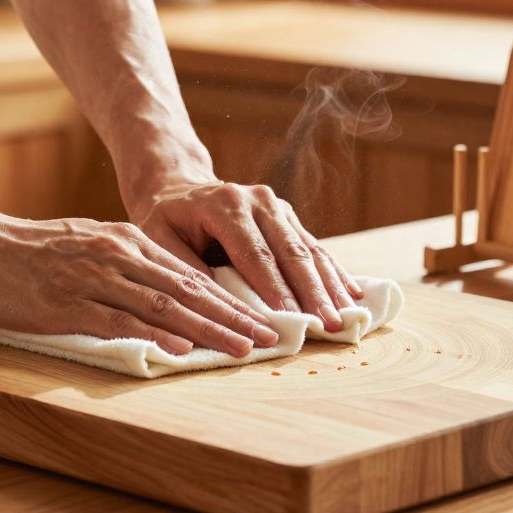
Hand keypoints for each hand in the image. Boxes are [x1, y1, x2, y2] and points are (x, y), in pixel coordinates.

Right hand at [0, 209, 279, 356]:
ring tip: (242, 346)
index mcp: (125, 242)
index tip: (262, 320)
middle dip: (234, 315)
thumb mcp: (85, 248)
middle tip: (270, 337)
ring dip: (209, 327)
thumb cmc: (25, 253)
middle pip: (188, 289)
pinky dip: (154, 333)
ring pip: (164, 303)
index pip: (190, 274)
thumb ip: (122, 267)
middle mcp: (117, 255)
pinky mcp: (66, 301)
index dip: (230, 300)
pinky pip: (118, 319)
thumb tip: (162, 295)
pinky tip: (181, 348)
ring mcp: (93, 277)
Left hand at [129, 181, 363, 331]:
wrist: (178, 188)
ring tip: (347, 317)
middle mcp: (257, 201)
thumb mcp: (158, 239)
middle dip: (313, 292)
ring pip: (309, 249)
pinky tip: (353, 294)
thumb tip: (217, 305)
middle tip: (331, 324)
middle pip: (291, 252)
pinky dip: (334, 272)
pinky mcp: (288, 217)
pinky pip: (315, 246)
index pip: (256, 255)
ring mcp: (277, 207)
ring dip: (330, 286)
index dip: (276, 290)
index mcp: (225, 205)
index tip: (291, 321)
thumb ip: (185, 268)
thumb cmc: (165, 220)